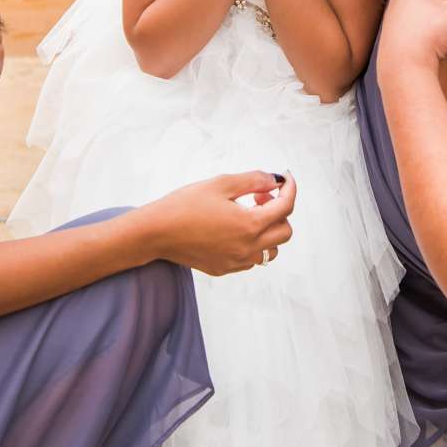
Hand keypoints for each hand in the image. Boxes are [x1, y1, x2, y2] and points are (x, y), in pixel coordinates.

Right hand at [144, 171, 296, 275]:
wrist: (156, 232)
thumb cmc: (185, 204)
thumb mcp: (221, 184)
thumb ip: (253, 180)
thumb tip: (275, 180)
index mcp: (250, 225)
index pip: (286, 207)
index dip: (290, 188)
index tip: (285, 178)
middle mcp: (247, 248)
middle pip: (285, 231)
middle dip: (278, 211)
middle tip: (257, 197)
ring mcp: (236, 262)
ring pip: (271, 249)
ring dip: (268, 230)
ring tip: (246, 214)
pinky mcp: (224, 269)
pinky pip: (251, 259)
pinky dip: (252, 244)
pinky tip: (232, 230)